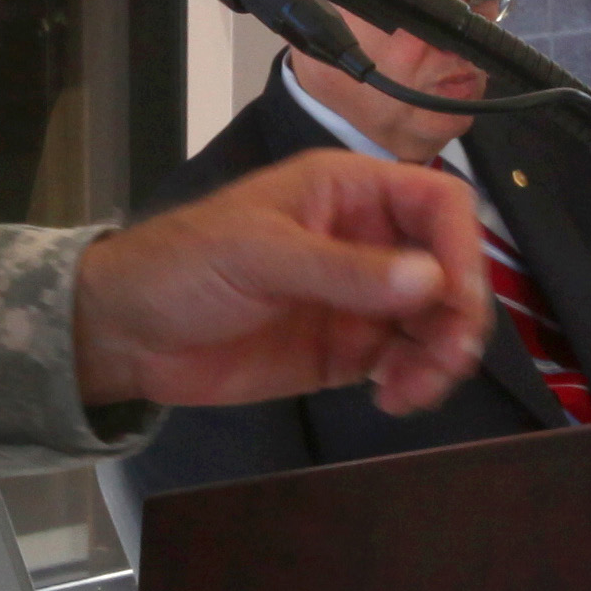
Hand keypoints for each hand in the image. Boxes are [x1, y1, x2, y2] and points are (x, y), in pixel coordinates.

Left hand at [75, 147, 488, 416]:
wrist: (129, 334)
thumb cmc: (183, 266)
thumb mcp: (260, 255)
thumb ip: (344, 270)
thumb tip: (431, 281)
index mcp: (348, 192)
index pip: (437, 205)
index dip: (461, 247)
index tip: (457, 298)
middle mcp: (367, 240)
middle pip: (449, 268)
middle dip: (457, 315)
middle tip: (445, 360)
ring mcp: (360, 299)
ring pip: (435, 321)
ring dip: (440, 356)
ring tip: (412, 390)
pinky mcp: (348, 350)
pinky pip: (405, 361)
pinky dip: (415, 381)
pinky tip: (393, 399)